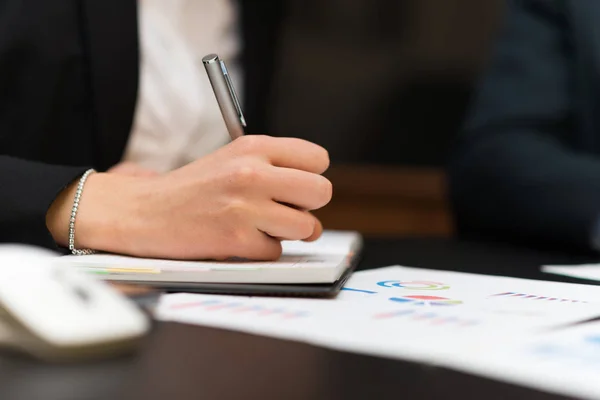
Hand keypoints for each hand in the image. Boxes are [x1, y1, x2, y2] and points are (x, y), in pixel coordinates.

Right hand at [46, 136, 331, 260]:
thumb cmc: (192, 188)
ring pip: (307, 227)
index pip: (318, 158)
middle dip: (308, 207)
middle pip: (321, 192)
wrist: (144, 212)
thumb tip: (317, 192)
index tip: (295, 187)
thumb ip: (276, 166)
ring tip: (260, 226)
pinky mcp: (237, 240)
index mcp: (254, 146)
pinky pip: (277, 252)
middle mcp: (253, 172)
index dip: (311, 176)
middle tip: (286, 210)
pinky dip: (262, 251)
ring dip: (288, 233)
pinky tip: (239, 240)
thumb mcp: (233, 158)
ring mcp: (246, 207)